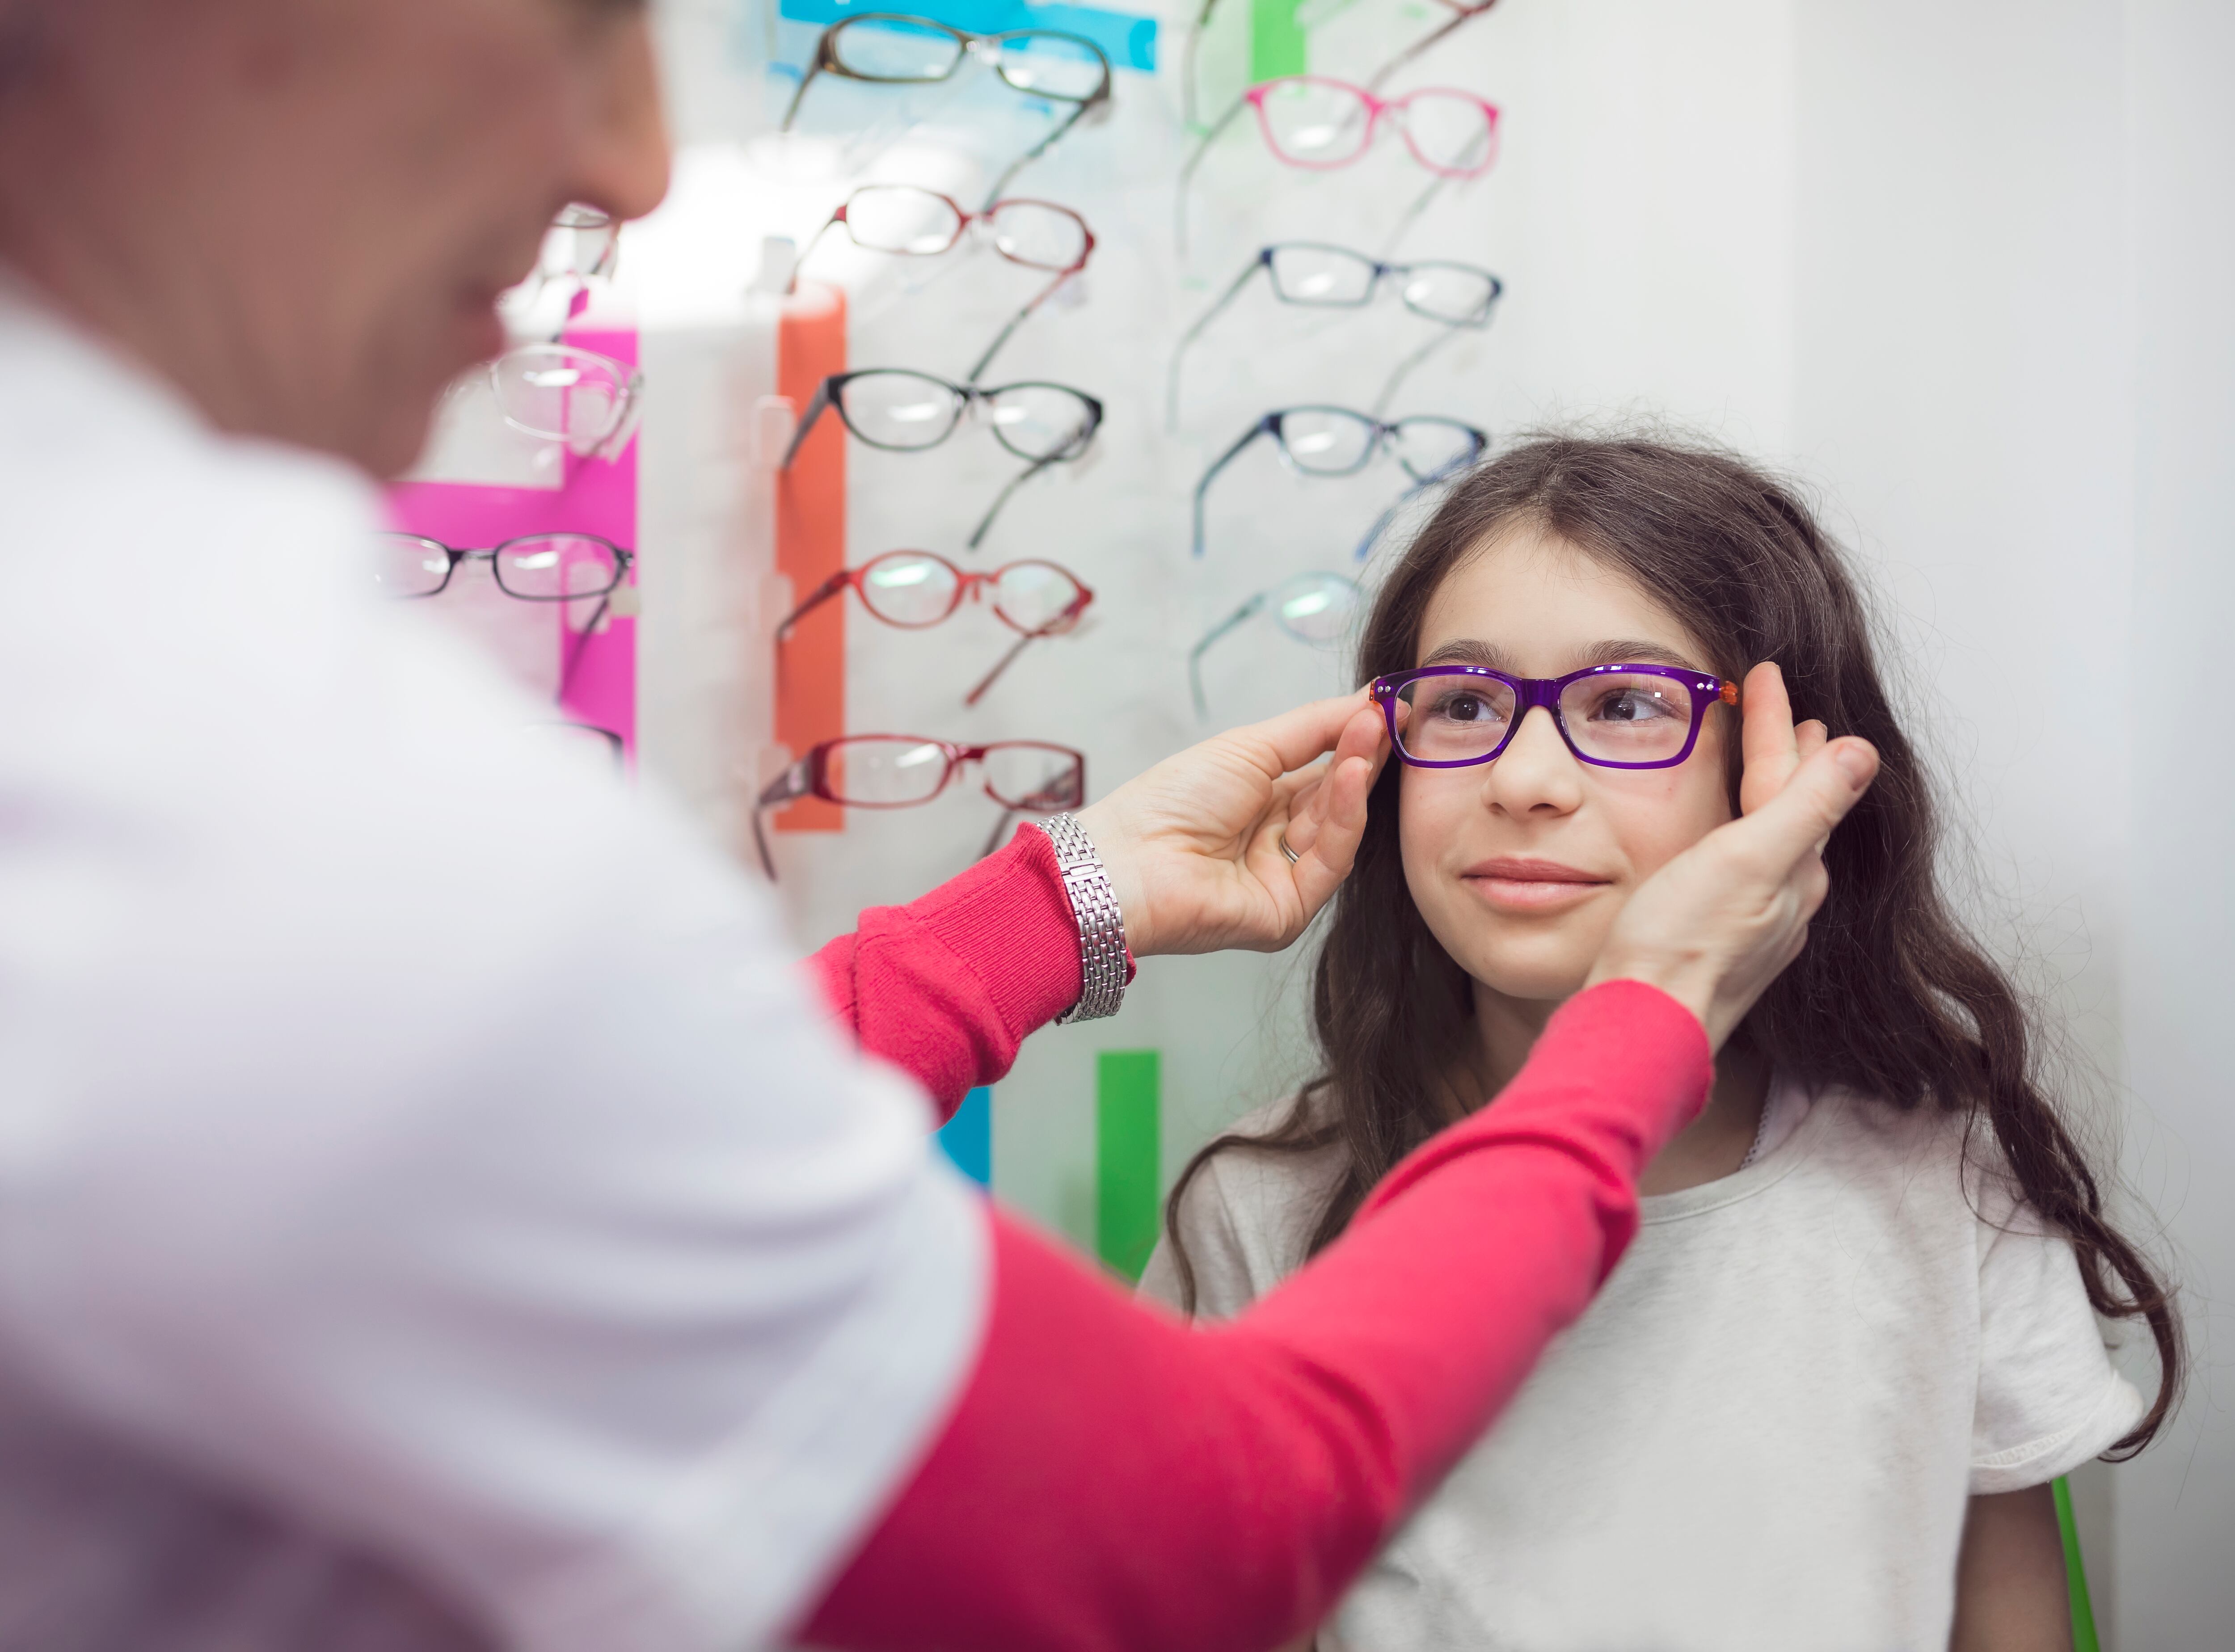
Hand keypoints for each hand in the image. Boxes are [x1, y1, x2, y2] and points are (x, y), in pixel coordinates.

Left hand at [1074, 691, 1389, 956]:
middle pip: (1335, 801)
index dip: (1356, 742)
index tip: (1388, 707)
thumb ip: (1314, 727)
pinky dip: (1345, 819)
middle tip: (1390, 717)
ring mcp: (1282, 880)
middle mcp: (1275, 843)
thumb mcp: (1249, 747)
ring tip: (1372, 736)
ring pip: (1338, 830)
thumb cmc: (1171, 799)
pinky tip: (1351, 777)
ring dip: (1356, 780)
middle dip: (1363, 756)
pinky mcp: (1287, 913)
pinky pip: (1329, 864)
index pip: (1324, 773)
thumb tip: (1370, 701)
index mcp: (1260, 803)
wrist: (1130, 856)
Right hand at [1585, 662, 1877, 1047]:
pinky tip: (1727, 847)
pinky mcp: (1718, 945)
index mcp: (1793, 868)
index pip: (1792, 775)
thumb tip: (1862, 754)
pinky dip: (1743, 837)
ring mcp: (1753, 925)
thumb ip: (1806, 806)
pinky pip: (1744, 871)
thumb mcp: (1749, 860)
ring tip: (1771, 769)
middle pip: (1790, 807)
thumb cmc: (1682, 944)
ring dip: (1772, 796)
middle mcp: (1783, 898)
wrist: (1641, 1025)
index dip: (1777, 721)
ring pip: (1771, 841)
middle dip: (1790, 758)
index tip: (1766, 674)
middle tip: (1791, 717)